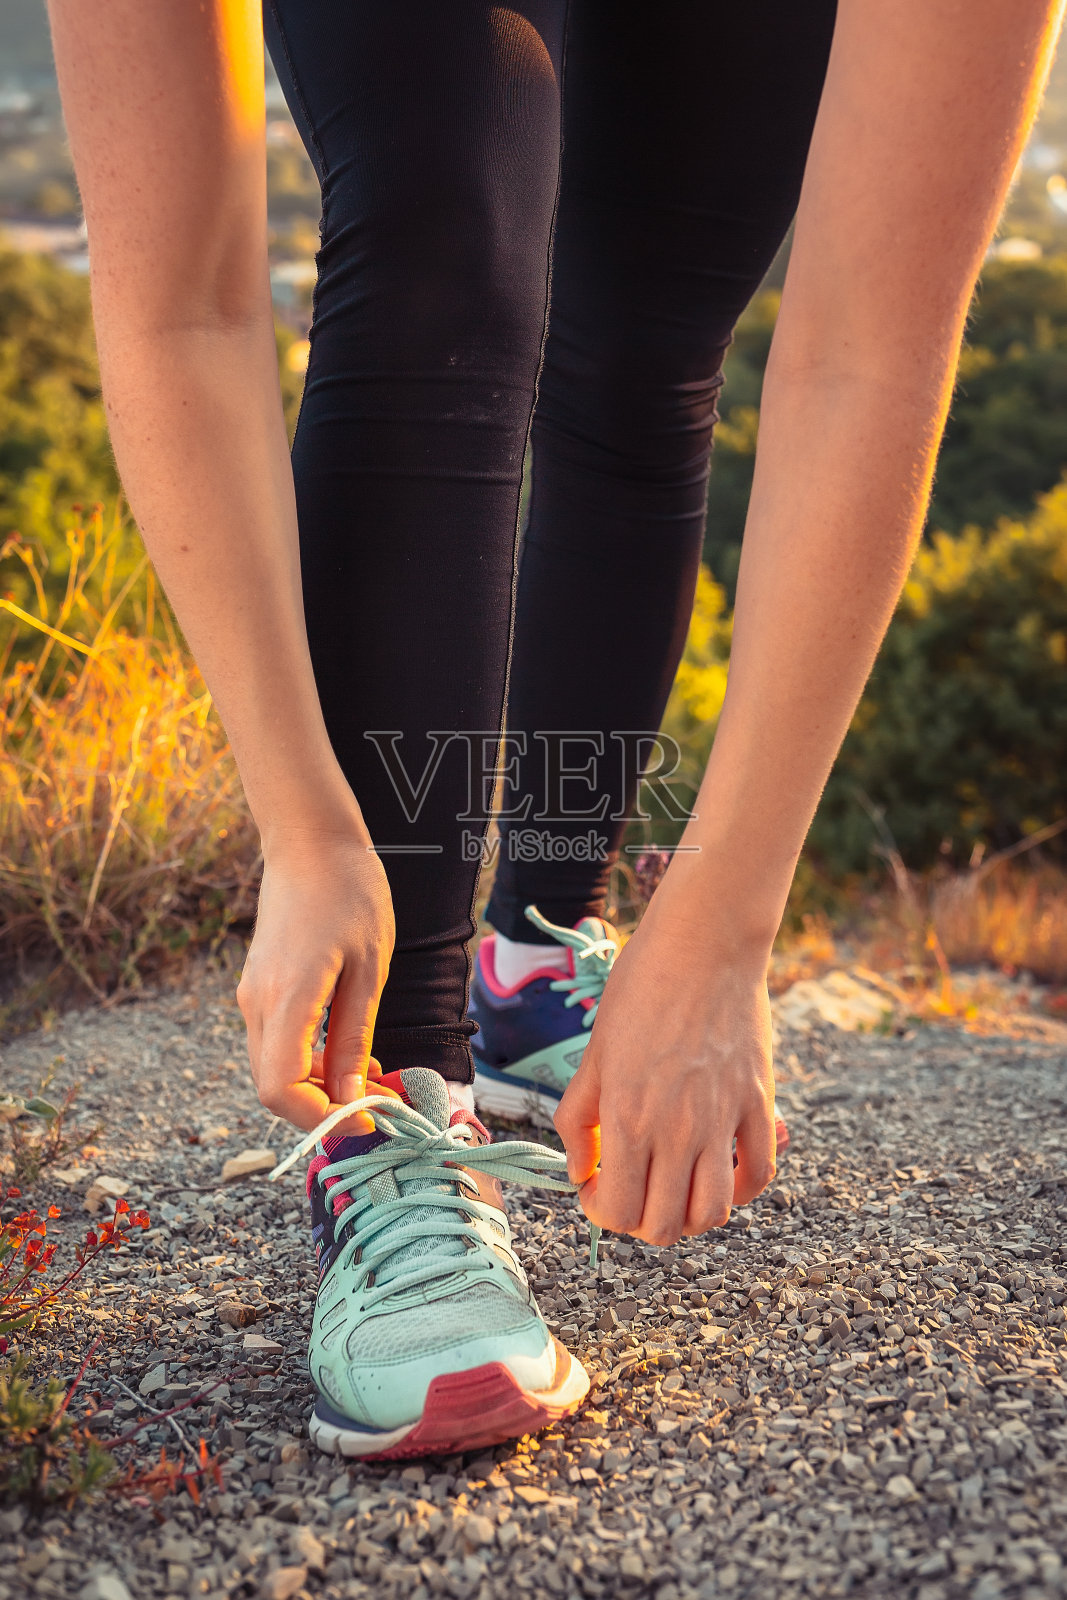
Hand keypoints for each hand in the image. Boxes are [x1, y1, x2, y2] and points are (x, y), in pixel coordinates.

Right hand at [236, 826, 394, 1134]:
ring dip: (318, 1088)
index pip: (280, 1090)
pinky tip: (347, 1050)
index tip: (369, 1118)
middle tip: (380, 1101)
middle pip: (274, 1089)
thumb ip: (354, 1037)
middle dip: (325, 1109)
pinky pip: (276, 1045)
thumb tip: (352, 1097)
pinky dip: (307, 1063)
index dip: (321, 1119)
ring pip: (273, 1070)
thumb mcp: (369, 969)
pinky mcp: (257, 990)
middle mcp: (257, 1004)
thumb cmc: (350, 892)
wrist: (310, 842)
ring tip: (372, 1074)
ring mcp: (252, 997)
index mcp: (286, 998)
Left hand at [554, 896, 776, 1246]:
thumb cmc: (642, 988)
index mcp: (628, 1118)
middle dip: (641, 1222)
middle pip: (665, 1226)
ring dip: (690, 1215)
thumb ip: (579, 1118)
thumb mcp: (594, 1052)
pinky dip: (740, 1188)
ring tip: (674, 1185)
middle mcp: (678, 1129)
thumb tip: (578, 1170)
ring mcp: (723, 1120)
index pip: (617, 1212)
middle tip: (632, 1189)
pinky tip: (720, 1169)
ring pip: (714, 1213)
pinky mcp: (759, 1105)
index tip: (596, 1186)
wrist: (705, 943)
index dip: (600, 1212)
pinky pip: (759, 1175)